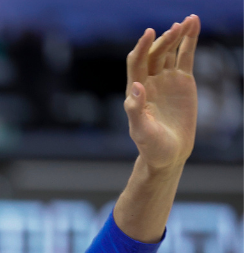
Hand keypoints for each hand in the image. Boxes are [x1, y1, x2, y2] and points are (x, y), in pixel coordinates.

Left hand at [123, 15, 198, 169]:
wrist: (169, 154)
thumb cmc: (151, 146)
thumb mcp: (141, 131)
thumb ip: (135, 110)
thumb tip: (136, 86)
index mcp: (135, 91)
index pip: (136, 62)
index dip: (142, 47)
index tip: (149, 33)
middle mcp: (149, 81)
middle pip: (154, 54)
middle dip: (164, 40)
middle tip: (176, 27)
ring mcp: (165, 80)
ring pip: (169, 52)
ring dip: (176, 36)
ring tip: (188, 21)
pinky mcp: (182, 82)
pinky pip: (185, 57)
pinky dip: (189, 42)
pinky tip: (193, 26)